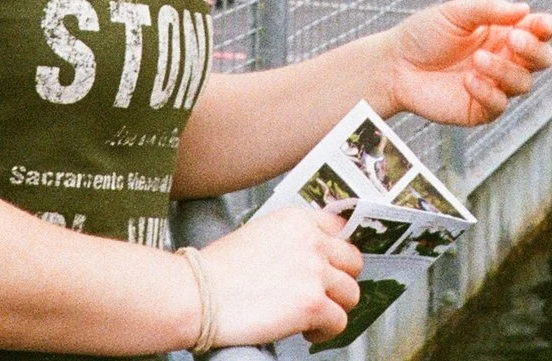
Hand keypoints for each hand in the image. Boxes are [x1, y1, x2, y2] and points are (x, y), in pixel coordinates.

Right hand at [196, 204, 362, 346]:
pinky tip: (307, 332)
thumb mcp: (258, 235)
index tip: (332, 266)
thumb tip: (307, 259)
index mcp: (296, 220)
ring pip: (351, 293)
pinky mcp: (312, 303)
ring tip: (313, 317)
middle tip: (324, 294)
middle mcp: (311, 241)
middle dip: (340, 280)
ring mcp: (314, 272)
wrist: (198, 295)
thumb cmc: (216, 271)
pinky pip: (339, 321)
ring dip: (335, 307)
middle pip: (352, 261)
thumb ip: (289, 241)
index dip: (337, 252)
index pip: (340, 228)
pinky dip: (325, 331)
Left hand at [379, 0, 551, 126]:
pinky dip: (488, 92)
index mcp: (504, 32)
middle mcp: (505, 59)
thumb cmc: (424, 34)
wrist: (395, 64)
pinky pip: (499, 105)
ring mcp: (495, 85)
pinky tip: (468, 80)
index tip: (541, 23)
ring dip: (505, 69)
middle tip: (513, 38)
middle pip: (541, 59)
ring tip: (477, 59)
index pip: (538, 31)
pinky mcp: (480, 109)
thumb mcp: (455, 13)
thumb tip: (524, 8)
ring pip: (523, 83)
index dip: (545, 27)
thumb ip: (489, 10)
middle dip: (534, 49)